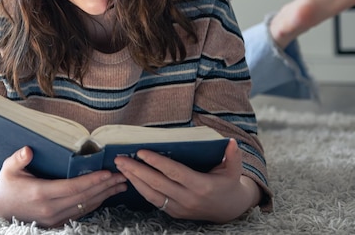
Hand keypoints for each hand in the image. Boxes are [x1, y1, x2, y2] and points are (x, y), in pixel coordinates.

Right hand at [0, 146, 127, 227]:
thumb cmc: (6, 183)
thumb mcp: (8, 168)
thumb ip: (19, 159)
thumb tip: (28, 150)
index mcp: (41, 193)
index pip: (73, 187)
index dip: (92, 180)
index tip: (107, 173)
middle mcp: (50, 208)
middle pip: (84, 197)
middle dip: (105, 186)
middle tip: (123, 176)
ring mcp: (54, 218)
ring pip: (85, 206)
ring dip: (104, 195)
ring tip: (120, 185)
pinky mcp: (56, 222)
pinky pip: (80, 212)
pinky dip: (95, 203)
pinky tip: (105, 195)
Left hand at [113, 139, 260, 222]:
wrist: (229, 210)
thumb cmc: (228, 185)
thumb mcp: (234, 170)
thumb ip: (233, 156)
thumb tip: (232, 142)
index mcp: (202, 186)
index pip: (174, 172)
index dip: (157, 162)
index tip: (141, 152)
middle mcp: (189, 199)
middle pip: (157, 184)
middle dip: (137, 170)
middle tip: (120, 159)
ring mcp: (180, 208)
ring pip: (152, 195)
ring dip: (134, 180)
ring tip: (121, 167)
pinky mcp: (174, 213)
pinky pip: (154, 201)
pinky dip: (141, 189)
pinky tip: (131, 178)